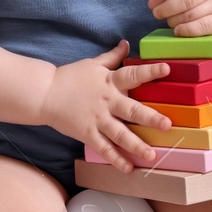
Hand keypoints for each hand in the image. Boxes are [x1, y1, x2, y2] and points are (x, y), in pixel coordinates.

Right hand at [40, 40, 173, 171]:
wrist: (44, 94)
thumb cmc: (70, 77)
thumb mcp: (93, 63)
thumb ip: (112, 56)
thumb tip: (126, 43)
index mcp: (110, 82)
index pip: (133, 74)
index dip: (150, 71)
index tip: (167, 69)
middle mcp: (107, 101)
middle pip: (131, 110)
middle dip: (150, 118)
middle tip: (167, 125)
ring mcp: (97, 119)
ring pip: (120, 134)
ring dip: (136, 145)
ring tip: (151, 155)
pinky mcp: (87, 133)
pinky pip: (104, 148)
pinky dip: (116, 159)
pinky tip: (129, 168)